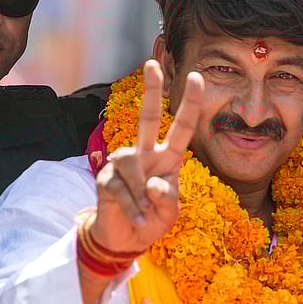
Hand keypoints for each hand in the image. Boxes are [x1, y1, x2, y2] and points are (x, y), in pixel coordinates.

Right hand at [92, 61, 203, 253]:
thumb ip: (167, 198)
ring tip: (145, 211)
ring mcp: (123, 164)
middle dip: (151, 90)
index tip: (197, 77)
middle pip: (147, 118)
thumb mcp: (169, 212)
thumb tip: (153, 183)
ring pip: (132, 162)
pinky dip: (133, 207)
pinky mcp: (105, 177)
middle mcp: (145, 154)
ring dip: (142, 194)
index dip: (190, 104)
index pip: (182, 128)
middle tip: (153, 64)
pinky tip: (137, 218)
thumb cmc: (151, 219)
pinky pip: (121, 187)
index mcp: (168, 159)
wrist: (125, 240)